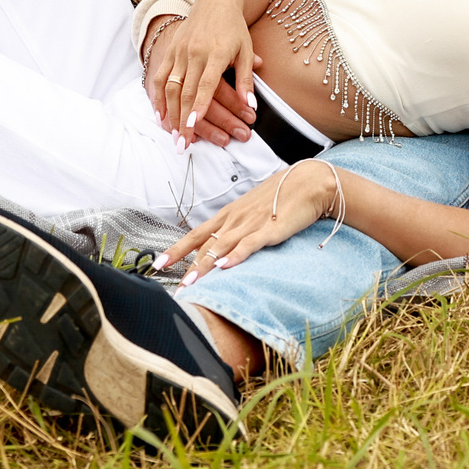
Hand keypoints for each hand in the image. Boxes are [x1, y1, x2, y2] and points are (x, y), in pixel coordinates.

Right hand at [145, 4, 258, 145]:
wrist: (215, 2)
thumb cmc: (234, 30)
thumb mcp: (246, 51)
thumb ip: (246, 80)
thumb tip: (251, 106)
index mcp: (215, 53)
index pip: (206, 83)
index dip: (199, 105)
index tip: (194, 124)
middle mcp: (194, 52)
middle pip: (185, 91)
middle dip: (183, 119)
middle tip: (182, 143)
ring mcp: (180, 51)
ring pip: (170, 86)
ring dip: (169, 112)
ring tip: (171, 134)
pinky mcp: (171, 50)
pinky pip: (161, 76)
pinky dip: (158, 97)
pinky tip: (159, 115)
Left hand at [156, 162, 340, 284]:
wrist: (309, 181)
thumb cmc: (282, 196)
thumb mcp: (254, 210)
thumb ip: (239, 227)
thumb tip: (225, 246)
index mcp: (230, 215)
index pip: (197, 234)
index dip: (177, 250)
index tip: (159, 264)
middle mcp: (235, 219)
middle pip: (205, 245)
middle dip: (187, 267)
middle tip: (175, 287)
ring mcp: (251, 224)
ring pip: (221, 247)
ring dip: (204, 267)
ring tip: (190, 284)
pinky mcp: (270, 230)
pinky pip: (249, 244)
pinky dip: (236, 256)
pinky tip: (224, 267)